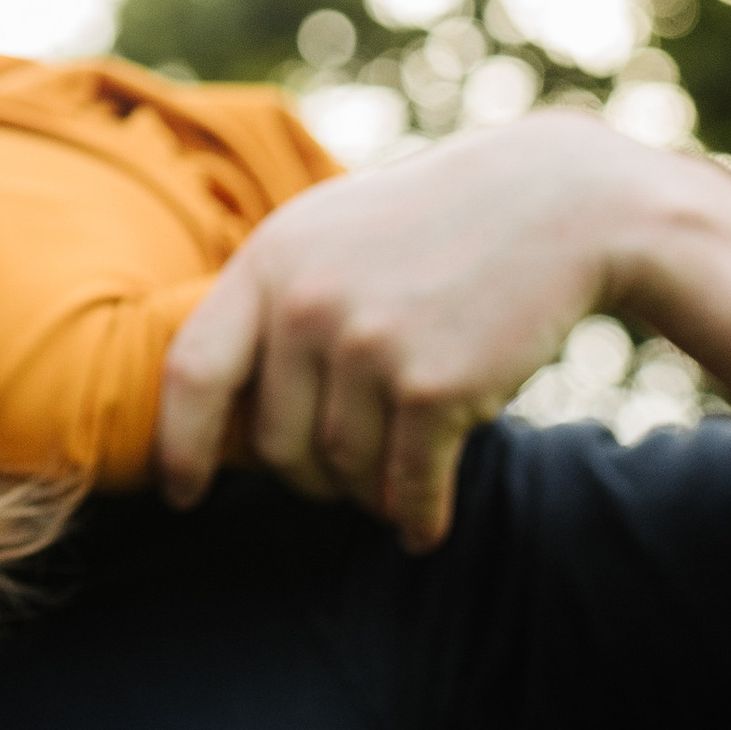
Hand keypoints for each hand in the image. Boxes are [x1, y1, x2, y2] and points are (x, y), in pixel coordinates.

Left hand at [158, 111, 672, 549]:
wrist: (551, 202)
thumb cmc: (431, 227)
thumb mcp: (329, 234)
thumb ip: (273, 303)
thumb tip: (225, 414)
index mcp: (270, 262)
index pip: (193, 371)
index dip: (179, 445)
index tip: (180, 495)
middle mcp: (306, 303)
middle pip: (275, 445)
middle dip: (308, 477)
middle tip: (345, 475)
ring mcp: (368, 343)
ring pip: (344, 472)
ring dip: (371, 495)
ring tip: (396, 482)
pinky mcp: (433, 384)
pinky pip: (408, 488)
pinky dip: (418, 518)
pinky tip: (425, 526)